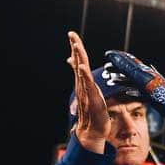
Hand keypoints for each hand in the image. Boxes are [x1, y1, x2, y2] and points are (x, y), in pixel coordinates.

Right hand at [67, 31, 109, 151]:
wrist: (93, 131)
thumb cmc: (93, 112)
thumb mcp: (90, 94)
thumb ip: (86, 84)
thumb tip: (81, 76)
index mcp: (83, 82)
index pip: (79, 61)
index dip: (76, 48)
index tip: (72, 34)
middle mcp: (82, 84)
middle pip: (78, 62)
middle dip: (75, 47)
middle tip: (71, 33)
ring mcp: (86, 91)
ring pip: (82, 71)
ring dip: (78, 57)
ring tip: (75, 45)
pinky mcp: (92, 98)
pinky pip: (87, 85)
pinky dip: (83, 75)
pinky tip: (81, 67)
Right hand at [104, 50, 164, 104]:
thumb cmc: (158, 91)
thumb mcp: (141, 78)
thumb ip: (129, 67)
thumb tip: (116, 56)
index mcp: (143, 71)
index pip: (128, 60)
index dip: (117, 57)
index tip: (108, 54)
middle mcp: (146, 76)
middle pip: (129, 70)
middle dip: (117, 69)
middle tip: (105, 70)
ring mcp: (149, 86)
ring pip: (132, 80)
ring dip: (121, 80)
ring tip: (110, 81)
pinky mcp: (151, 95)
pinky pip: (138, 91)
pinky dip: (130, 90)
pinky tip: (126, 93)